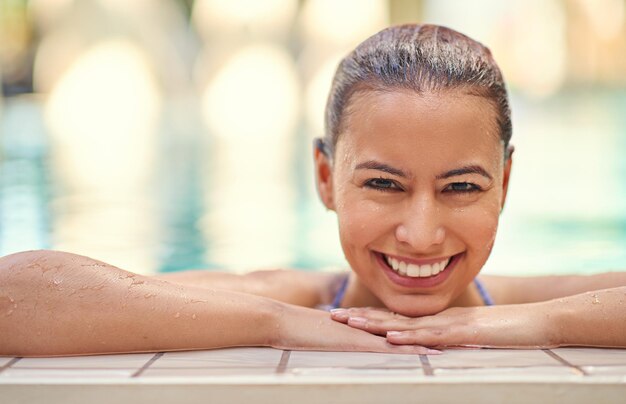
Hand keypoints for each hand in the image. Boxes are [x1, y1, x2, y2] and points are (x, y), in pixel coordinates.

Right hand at [270, 304, 440, 353]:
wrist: (283, 323)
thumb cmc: (298, 332)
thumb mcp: (326, 338)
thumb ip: (340, 340)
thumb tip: (346, 344)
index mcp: (362, 326)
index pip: (397, 327)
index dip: (418, 328)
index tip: (439, 331)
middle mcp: (368, 327)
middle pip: (408, 329)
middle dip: (433, 332)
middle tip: (458, 335)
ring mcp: (364, 333)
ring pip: (405, 336)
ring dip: (429, 340)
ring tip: (454, 344)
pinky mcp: (359, 342)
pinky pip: (389, 347)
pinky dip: (410, 349)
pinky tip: (428, 352)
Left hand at [330, 303, 557, 348]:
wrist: (537, 322)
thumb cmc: (506, 333)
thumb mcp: (470, 340)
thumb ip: (449, 342)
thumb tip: (428, 349)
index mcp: (437, 322)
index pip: (397, 320)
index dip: (371, 318)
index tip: (346, 317)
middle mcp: (438, 321)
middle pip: (394, 319)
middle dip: (362, 318)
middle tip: (333, 315)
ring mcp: (450, 325)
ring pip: (407, 325)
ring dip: (377, 324)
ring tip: (350, 322)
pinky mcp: (465, 333)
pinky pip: (433, 336)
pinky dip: (410, 337)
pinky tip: (391, 338)